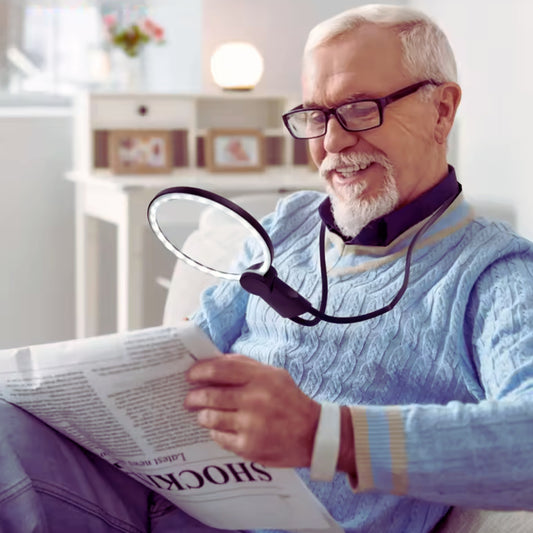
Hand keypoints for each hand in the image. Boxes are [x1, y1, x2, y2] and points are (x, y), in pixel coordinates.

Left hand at [184, 354, 320, 467]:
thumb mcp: (273, 374)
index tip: (190, 375)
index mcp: (261, 377)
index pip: (219, 369)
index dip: (199, 371)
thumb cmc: (289, 400)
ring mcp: (251, 425)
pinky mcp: (249, 447)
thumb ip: (244, 366)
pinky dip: (215, 431)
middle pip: (210, 395)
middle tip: (189, 399)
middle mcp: (255, 400)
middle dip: (194, 397)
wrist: (313, 434)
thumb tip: (214, 361)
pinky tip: (220, 428)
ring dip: (202, 415)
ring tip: (203, 414)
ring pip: (210, 418)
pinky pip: (218, 437)